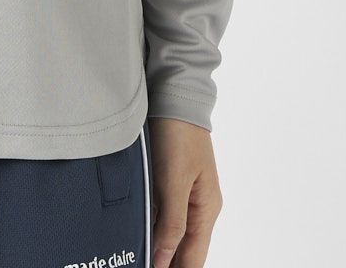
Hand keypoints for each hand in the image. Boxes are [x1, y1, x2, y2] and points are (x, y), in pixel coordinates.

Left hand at [149, 117, 222, 267]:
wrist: (173, 95)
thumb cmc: (178, 135)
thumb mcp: (174, 182)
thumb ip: (171, 223)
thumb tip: (165, 261)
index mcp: (206, 209)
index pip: (194, 258)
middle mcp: (199, 205)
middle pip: (184, 248)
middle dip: (166, 261)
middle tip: (141, 265)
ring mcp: (186, 193)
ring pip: (173, 232)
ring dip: (159, 245)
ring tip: (139, 255)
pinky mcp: (171, 181)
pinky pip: (163, 213)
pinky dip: (153, 225)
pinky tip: (140, 231)